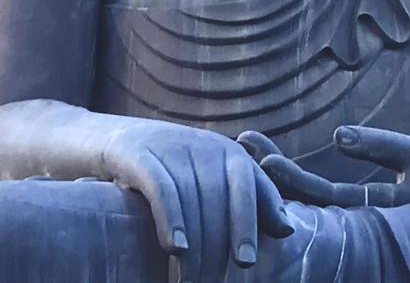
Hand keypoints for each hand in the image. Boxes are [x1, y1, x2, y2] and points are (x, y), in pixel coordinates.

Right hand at [104, 120, 293, 280]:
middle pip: (218, 202)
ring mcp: (173, 148)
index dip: (247, 225)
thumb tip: (289, 229)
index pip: (247, 189)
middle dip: (216, 248)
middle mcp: (205, 146)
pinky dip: (171, 219)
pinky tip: (175, 248)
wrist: (120, 141)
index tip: (246, 261)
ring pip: (192, 201)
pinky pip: (162, 189)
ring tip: (190, 280)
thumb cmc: (180, 169)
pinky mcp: (140, 155)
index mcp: (230, 153)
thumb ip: (254, 201)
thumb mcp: (218, 179)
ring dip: (194, 246)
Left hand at [238, 125, 409, 211]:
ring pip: (305, 199)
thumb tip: (337, 134)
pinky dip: (292, 180)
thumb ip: (380, 145)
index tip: (262, 161)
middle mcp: (357, 220)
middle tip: (239, 144)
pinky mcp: (354, 209)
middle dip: (271, 173)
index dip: (291, 180)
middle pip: (303, 198)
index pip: (322, 196)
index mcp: (373, 211)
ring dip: (277, 175)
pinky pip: (316, 198)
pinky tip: (268, 163)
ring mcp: (354, 217)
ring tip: (246, 148)